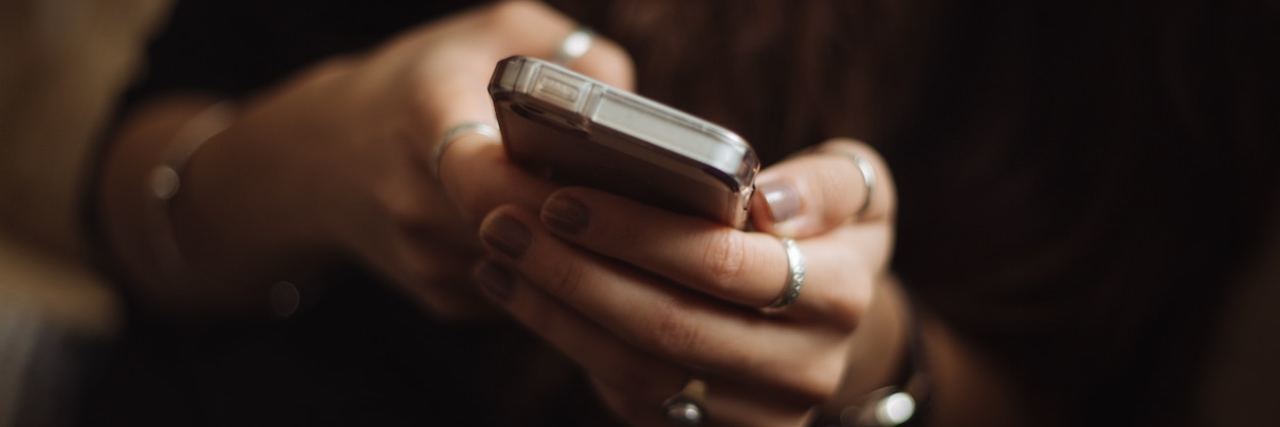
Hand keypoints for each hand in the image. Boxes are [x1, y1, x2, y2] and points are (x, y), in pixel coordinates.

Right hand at [109, 1, 633, 315]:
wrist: (323, 157)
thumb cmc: (424, 81)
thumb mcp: (493, 32)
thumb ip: (569, 52)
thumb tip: (635, 108)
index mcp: (423, 119)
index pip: (484, 175)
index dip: (547, 187)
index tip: (600, 177)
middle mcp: (414, 199)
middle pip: (521, 233)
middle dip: (584, 223)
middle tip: (642, 206)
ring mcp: (425, 259)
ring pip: (529, 272)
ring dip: (575, 252)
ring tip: (619, 221)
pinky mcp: (440, 298)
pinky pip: (519, 293)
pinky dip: (551, 271)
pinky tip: (568, 239)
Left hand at [473, 139, 897, 424]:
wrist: (826, 318)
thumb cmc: (825, 230)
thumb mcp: (856, 189)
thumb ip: (826, 185)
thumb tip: (769, 203)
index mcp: (841, 293)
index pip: (725, 265)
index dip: (638, 234)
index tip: (563, 197)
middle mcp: (806, 367)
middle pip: (669, 327)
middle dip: (575, 273)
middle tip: (506, 223)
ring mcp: (757, 413)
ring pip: (638, 371)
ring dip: (556, 312)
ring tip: (499, 255)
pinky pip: (628, 395)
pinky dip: (567, 341)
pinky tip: (519, 293)